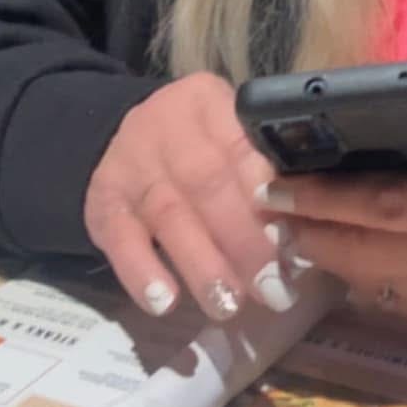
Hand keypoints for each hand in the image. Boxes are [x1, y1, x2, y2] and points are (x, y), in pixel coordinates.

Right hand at [83, 73, 282, 322]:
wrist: (125, 139)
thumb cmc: (203, 147)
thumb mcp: (233, 137)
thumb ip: (265, 171)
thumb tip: (306, 231)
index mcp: (207, 102)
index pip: (241, 148)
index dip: (266, 196)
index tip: (292, 242)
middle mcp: (163, 124)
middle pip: (206, 184)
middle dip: (243, 242)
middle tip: (272, 291)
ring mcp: (127, 161)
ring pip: (169, 214)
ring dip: (202, 265)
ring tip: (228, 305)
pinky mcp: (101, 200)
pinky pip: (120, 238)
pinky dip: (142, 272)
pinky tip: (164, 302)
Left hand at [253, 26, 406, 336]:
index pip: (389, 205)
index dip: (330, 198)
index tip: (279, 180)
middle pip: (363, 249)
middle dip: (307, 224)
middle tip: (262, 199)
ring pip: (365, 279)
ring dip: (320, 252)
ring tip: (281, 221)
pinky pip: (384, 299)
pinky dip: (353, 275)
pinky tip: (328, 249)